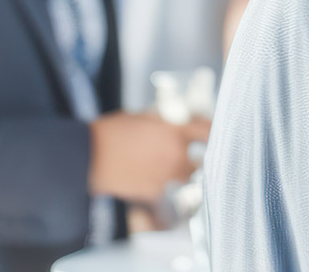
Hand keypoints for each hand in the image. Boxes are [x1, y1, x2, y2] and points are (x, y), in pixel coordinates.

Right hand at [89, 112, 210, 203]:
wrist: (88, 156)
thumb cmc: (113, 131)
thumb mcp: (144, 116)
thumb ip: (168, 122)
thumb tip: (183, 123)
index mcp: (175, 130)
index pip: (209, 131)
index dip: (216, 133)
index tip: (220, 135)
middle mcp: (176, 153)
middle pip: (204, 158)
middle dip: (202, 156)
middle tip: (198, 154)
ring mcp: (167, 174)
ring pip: (188, 175)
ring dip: (185, 171)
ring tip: (171, 165)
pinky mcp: (156, 191)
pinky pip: (169, 187)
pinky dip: (165, 182)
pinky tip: (150, 175)